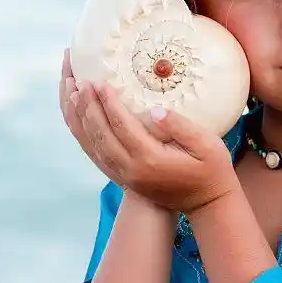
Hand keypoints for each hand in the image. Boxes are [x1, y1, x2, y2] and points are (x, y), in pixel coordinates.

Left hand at [68, 70, 238, 213]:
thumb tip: (155, 110)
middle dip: (86, 105)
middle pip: (99, 134)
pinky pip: (92, 152)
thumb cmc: (211, 170)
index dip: (108, 102)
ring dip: (78, 116)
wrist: (206, 204)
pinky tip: (76, 113)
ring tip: (70, 90)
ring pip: (90, 144)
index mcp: (150, 159)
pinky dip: (81, 132)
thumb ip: (182, 127)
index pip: (121, 126)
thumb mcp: (207, 146)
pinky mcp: (120, 177)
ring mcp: (122, 175)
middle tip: (78, 78)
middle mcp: (130, 169)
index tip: (99, 81)